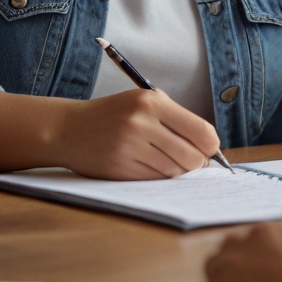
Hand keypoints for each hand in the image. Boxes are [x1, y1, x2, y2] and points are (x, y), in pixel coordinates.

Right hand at [56, 88, 220, 179]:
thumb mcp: (143, 102)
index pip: (201, 131)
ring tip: (165, 160)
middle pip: (192, 156)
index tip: (209, 149)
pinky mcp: (121, 168)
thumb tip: (210, 147)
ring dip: (177, 171)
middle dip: (197, 163)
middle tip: (192, 161)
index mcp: (153, 101)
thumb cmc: (114, 114)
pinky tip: (148, 165)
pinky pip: (156, 180)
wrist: (70, 129)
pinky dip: (159, 177)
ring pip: (175, 171)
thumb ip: (176, 119)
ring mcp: (130, 146)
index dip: (211, 146)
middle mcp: (142, 122)